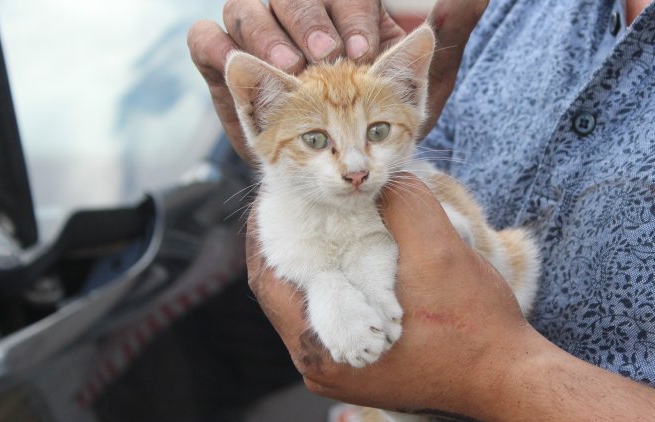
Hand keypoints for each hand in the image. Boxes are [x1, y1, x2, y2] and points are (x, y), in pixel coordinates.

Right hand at [187, 0, 488, 162]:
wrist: (336, 173)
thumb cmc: (379, 128)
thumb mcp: (420, 86)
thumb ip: (448, 37)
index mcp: (341, 14)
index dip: (351, 13)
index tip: (363, 49)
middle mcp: (297, 21)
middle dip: (309, 20)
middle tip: (328, 56)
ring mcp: (257, 41)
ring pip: (245, 9)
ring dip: (266, 32)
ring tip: (291, 69)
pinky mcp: (224, 70)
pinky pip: (206, 41)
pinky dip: (218, 48)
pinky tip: (240, 68)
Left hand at [245, 175, 532, 419]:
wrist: (510, 378)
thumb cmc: (474, 327)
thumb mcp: (438, 252)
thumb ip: (402, 204)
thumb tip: (380, 175)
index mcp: (321, 347)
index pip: (269, 280)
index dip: (265, 232)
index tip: (272, 195)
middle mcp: (322, 367)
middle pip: (287, 293)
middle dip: (293, 245)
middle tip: (298, 202)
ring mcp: (343, 372)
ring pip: (313, 305)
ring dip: (320, 264)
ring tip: (328, 223)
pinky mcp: (367, 370)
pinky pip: (337, 319)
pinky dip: (343, 284)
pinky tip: (359, 257)